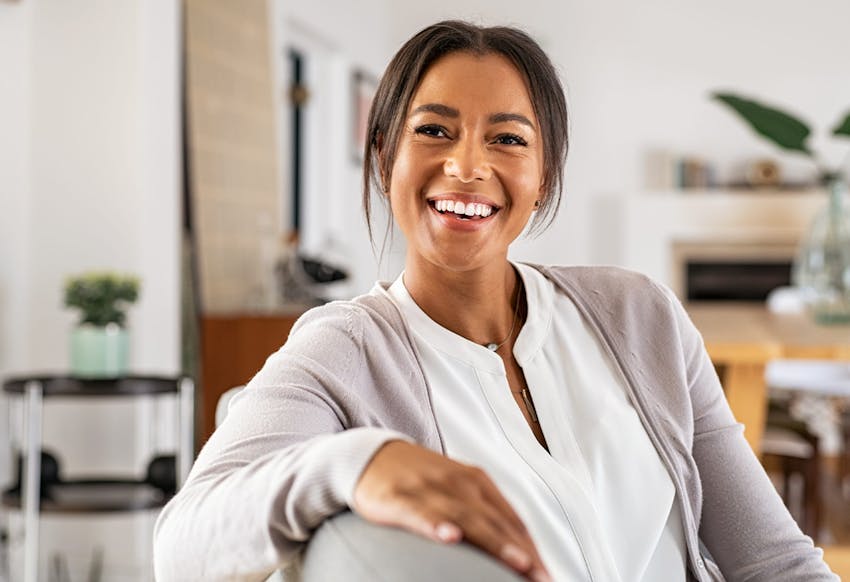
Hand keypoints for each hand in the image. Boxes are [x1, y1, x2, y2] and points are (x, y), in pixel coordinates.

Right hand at [352, 440, 550, 581]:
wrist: (370, 455)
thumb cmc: (420, 480)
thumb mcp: (456, 491)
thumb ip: (483, 517)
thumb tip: (515, 552)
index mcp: (477, 482)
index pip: (512, 520)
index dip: (532, 549)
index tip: (546, 576)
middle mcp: (459, 482)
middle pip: (496, 522)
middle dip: (522, 552)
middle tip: (541, 578)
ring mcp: (430, 488)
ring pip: (467, 518)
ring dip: (494, 541)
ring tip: (517, 562)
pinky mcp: (400, 497)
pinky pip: (420, 513)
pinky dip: (437, 524)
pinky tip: (450, 536)